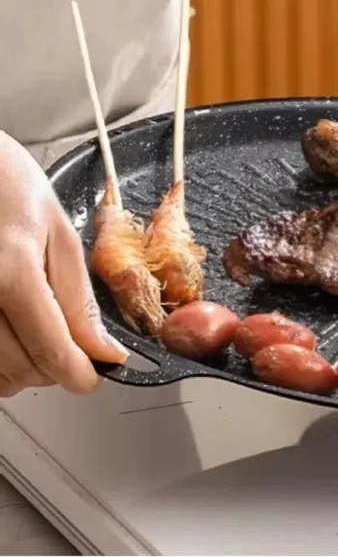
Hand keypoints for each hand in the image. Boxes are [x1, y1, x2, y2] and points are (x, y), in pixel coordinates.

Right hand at [0, 132, 127, 396]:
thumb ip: (78, 297)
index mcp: (11, 271)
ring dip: (21, 370)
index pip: (52, 350)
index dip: (79, 374)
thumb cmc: (7, 186)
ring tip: (36, 336)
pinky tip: (8, 336)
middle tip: (69, 346)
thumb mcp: (59, 232)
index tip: (93, 376)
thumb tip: (102, 350)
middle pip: (21, 370)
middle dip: (54, 368)